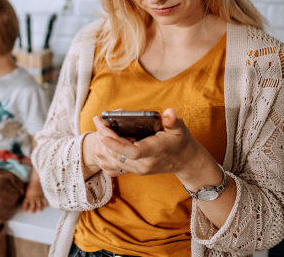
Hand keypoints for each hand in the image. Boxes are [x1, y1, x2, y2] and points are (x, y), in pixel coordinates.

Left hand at [22, 184, 47, 212]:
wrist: (37, 181)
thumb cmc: (31, 185)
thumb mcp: (26, 189)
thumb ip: (25, 194)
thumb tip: (21, 194)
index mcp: (27, 197)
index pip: (25, 203)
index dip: (24, 207)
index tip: (24, 211)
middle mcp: (33, 198)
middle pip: (32, 205)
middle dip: (32, 209)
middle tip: (32, 212)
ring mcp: (38, 198)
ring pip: (39, 204)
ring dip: (39, 208)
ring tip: (39, 210)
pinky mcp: (42, 196)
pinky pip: (44, 201)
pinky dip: (45, 204)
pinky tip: (45, 206)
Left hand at [93, 108, 209, 179]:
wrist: (185, 161)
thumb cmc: (181, 141)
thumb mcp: (179, 128)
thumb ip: (172, 120)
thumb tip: (169, 113)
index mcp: (155, 152)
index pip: (132, 152)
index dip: (116, 144)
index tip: (103, 135)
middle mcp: (144, 164)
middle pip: (118, 154)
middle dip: (104, 137)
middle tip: (98, 120)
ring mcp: (139, 169)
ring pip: (113, 160)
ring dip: (104, 144)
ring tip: (99, 126)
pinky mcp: (135, 170)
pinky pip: (116, 164)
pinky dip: (107, 152)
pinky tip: (104, 139)